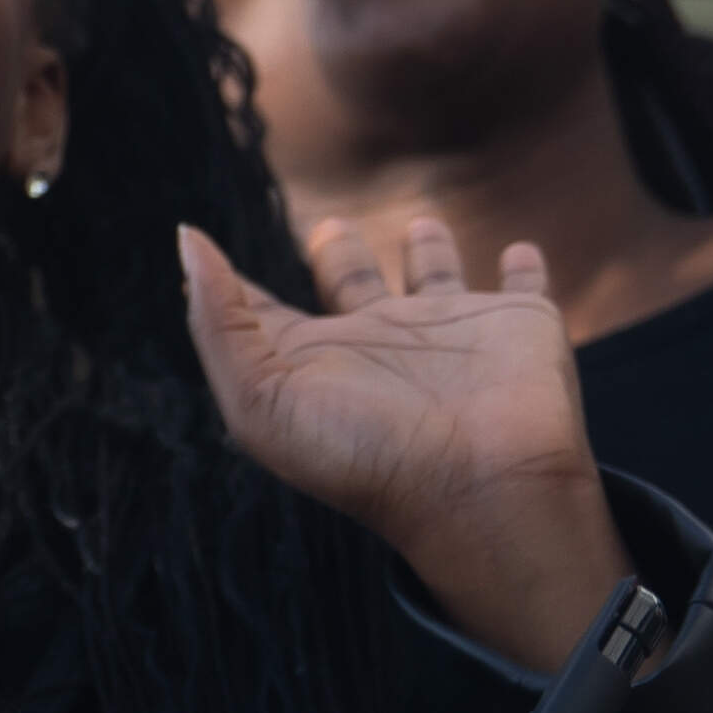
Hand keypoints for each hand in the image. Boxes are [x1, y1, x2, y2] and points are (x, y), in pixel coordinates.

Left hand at [178, 217, 624, 657]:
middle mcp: (382, 344)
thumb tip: (188, 241)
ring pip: (436, 278)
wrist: (479, 490)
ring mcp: (452, 333)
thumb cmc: (363, 454)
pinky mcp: (518, 324)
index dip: (238, 287)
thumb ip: (219, 319)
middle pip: (352, 283)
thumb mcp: (260, 397)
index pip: (269, 315)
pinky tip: (521, 253)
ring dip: (431, 250)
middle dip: (340, 254)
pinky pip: (524, 288)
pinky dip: (525, 270)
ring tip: (423, 222)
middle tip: (329, 228)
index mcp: (318, 362)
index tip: (208, 247)